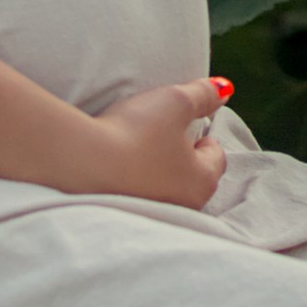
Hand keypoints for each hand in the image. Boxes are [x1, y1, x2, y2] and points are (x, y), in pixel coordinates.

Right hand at [66, 76, 231, 207]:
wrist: (82, 162)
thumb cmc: (135, 132)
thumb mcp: (174, 101)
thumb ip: (203, 94)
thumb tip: (224, 89)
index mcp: (203, 180)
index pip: (216, 155)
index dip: (202, 135)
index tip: (183, 125)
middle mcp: (185, 205)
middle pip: (192, 175)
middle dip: (182, 156)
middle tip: (161, 136)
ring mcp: (156, 215)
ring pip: (167, 188)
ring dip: (158, 171)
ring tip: (138, 151)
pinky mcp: (128, 218)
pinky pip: (141, 197)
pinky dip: (136, 184)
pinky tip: (120, 168)